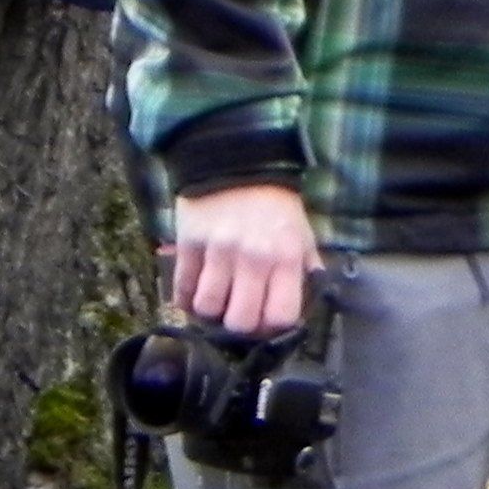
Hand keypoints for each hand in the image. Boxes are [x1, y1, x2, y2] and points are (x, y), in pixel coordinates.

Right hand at [169, 183, 317, 336]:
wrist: (239, 162)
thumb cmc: (276, 204)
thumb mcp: (302, 234)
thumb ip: (304, 269)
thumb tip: (306, 303)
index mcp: (286, 258)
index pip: (280, 316)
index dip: (272, 327)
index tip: (266, 320)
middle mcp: (253, 258)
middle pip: (240, 321)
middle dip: (239, 325)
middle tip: (238, 313)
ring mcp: (218, 252)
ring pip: (207, 307)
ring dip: (210, 310)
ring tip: (216, 300)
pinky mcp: (189, 244)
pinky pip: (182, 287)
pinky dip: (185, 297)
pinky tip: (194, 292)